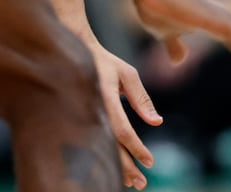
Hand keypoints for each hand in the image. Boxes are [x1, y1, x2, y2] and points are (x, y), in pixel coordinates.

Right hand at [83, 39, 161, 189]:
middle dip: (126, 167)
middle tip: (142, 184)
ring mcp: (83, 116)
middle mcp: (92, 109)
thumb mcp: (127, 74)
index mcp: (104, 96)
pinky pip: (94, 143)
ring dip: (116, 167)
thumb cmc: (105, 62)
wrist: (73, 52)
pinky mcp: (80, 120)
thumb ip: (141, 98)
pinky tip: (117, 169)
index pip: (121, 129)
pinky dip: (106, 158)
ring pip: (100, 149)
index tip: (150, 162)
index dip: (136, 148)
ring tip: (133, 183)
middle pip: (109, 146)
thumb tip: (157, 122)